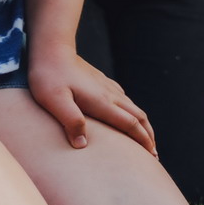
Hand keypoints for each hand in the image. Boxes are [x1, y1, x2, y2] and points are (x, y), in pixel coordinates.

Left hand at [26, 52, 154, 154]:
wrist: (51, 49)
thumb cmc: (49, 76)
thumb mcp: (54, 101)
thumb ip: (70, 121)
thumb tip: (83, 145)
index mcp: (101, 102)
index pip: (130, 123)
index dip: (142, 140)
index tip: (152, 156)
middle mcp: (109, 94)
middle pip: (138, 116)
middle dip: (148, 135)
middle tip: (154, 154)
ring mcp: (106, 86)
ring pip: (132, 107)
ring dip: (142, 124)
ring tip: (145, 138)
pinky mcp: (100, 81)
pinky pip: (124, 99)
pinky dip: (132, 112)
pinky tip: (127, 115)